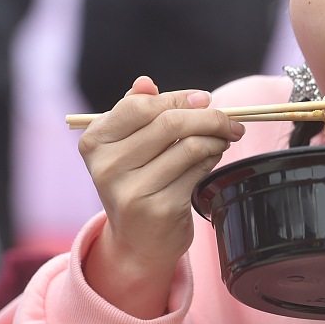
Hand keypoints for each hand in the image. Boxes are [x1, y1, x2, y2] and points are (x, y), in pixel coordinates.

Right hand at [81, 76, 244, 318]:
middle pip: (170, 123)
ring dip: (216, 137)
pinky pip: (198, 170)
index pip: (141, 105)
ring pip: (190, 146)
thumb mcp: (127, 145)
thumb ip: (136, 110)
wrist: (137, 241)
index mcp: (95, 142)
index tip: (204, 99)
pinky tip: (215, 156)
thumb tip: (146, 82)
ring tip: (224, 137)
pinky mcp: (159, 209)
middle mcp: (108, 167)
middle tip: (229, 119)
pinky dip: (213, 158)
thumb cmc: (137, 181)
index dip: (179, 98)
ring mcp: (132, 190)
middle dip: (209, 116)